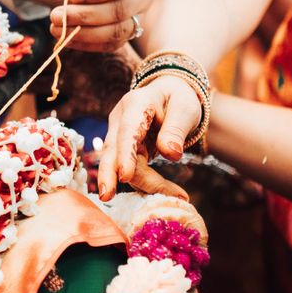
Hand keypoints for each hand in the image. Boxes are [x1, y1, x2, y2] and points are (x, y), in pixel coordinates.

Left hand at [50, 0, 152, 51]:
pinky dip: (85, 43)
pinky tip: (66, 38)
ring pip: (116, 32)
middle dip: (85, 15)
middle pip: (120, 10)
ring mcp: (138, 18)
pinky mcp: (126, 37)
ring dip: (84, 33)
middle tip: (55, 15)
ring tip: (56, 28)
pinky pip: (109, 45)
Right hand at [97, 74, 202, 199]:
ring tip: (178, 196)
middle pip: (112, 150)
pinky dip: (148, 183)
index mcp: (136, 104)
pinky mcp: (123, 150)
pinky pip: (131, 170)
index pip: (127, 131)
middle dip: (109, 175)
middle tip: (106, 197)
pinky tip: (169, 192)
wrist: (169, 95)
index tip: (125, 176)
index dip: (124, 154)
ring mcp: (119, 135)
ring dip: (145, 184)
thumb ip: (176, 129)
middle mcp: (121, 120)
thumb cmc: (177, 98)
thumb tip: (171, 154)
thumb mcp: (184, 108)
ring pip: (122, 165)